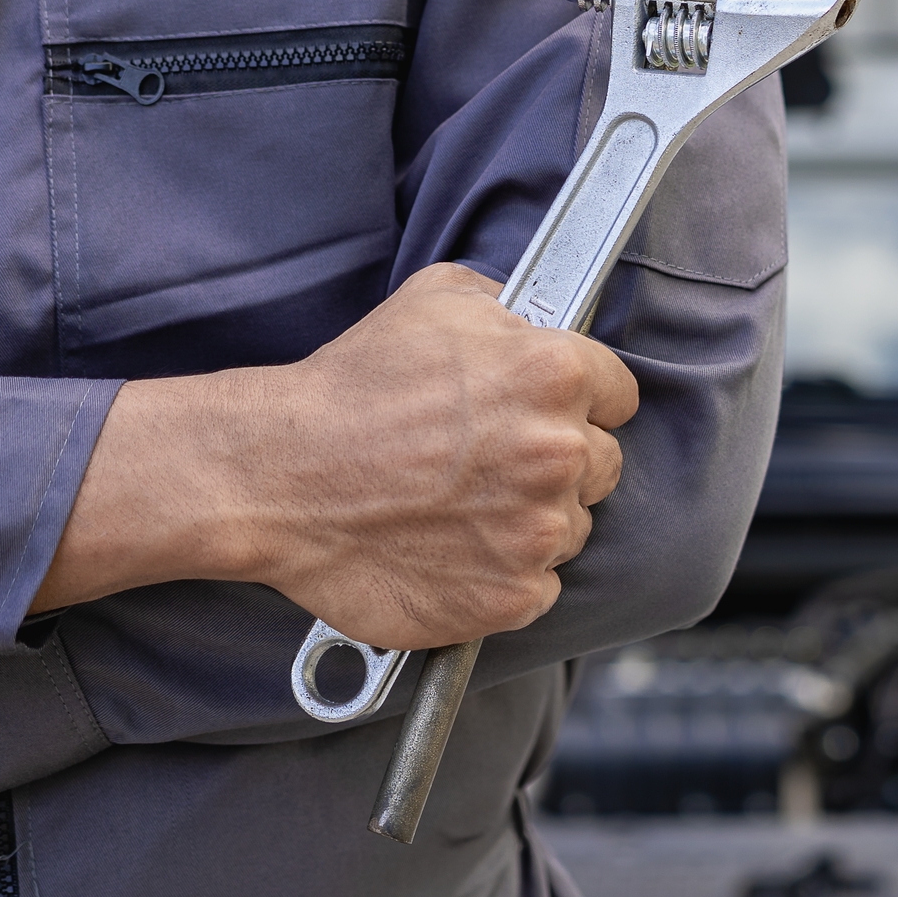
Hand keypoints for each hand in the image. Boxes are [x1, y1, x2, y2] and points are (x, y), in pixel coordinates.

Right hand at [32, 264, 638, 649]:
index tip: (541, 413)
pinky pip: (538, 588)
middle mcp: (558, 452)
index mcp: (554, 374)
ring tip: (459, 506)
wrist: (278, 475)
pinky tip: (453, 551)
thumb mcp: (437, 299)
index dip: (582, 402)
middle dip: (557, 462)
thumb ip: (510, 308)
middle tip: (489, 462)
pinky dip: (504, 576)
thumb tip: (539, 319)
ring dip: (531, 521)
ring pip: (572, 529)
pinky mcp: (511, 596)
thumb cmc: (351, 386)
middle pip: (601, 465)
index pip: (619, 395)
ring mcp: (537, 532)